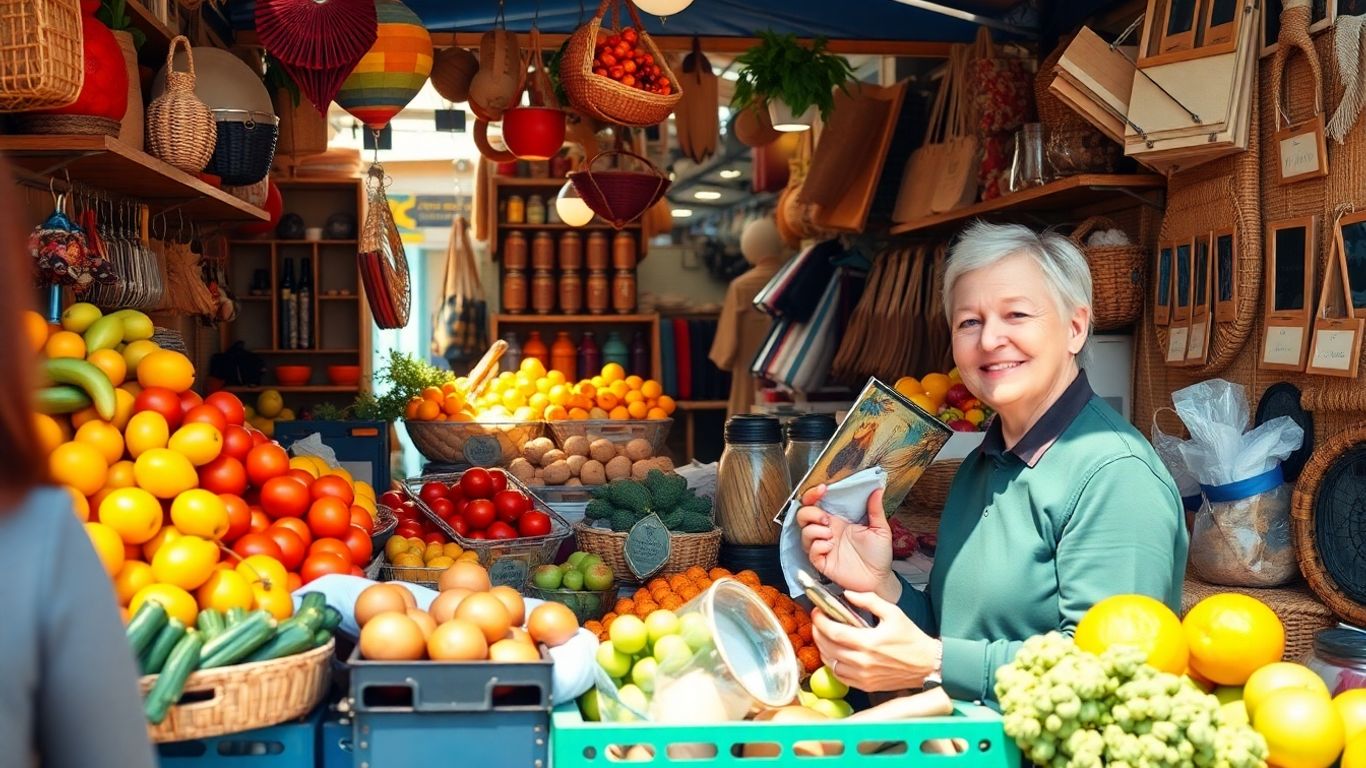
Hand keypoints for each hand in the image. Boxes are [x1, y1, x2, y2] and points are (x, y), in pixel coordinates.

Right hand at [797, 485, 892, 593]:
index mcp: (838, 521)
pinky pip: (810, 551)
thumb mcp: (880, 529)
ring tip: (831, 536)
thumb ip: (876, 510)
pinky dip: (818, 547)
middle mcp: (827, 531)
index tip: (823, 489)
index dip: (814, 494)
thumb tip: (877, 490)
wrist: (879, 579)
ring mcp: (823, 546)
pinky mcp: (821, 562)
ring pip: (804, 532)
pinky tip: (830, 548)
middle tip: (826, 520)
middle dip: (810, 513)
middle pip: (803, 515)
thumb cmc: (879, 555)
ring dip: (815, 530)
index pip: (817, 503)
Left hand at [810, 590, 941, 692]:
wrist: (928, 665)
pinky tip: (835, 654)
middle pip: (827, 647)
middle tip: (818, 622)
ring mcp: (863, 676)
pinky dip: (832, 664)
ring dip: (823, 649)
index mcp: (868, 642)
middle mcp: (862, 661)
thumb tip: (848, 594)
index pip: (833, 632)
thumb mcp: (893, 612)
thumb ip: (869, 600)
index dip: (820, 621)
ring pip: (830, 663)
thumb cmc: (912, 639)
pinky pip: (840, 676)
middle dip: (817, 632)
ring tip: (825, 637)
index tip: (817, 612)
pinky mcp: (866, 685)